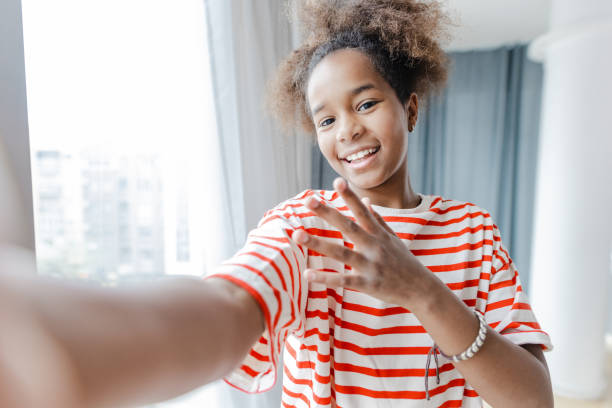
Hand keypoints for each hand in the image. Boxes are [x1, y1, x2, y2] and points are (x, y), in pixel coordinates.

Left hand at [292, 178, 432, 305]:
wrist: (421, 289)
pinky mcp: (368, 284)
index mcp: (378, 234)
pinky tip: (307, 274)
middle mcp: (374, 246)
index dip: (350, 196)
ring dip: (319, 243)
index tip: (337, 180)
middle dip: (328, 213)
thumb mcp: (393, 238)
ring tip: (297, 235)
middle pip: (348, 226)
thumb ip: (377, 219)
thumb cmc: (404, 262)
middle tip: (309, 201)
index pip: (362, 211)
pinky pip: (343, 280)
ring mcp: (370, 265)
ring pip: (341, 253)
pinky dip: (325, 278)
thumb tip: (365, 200)